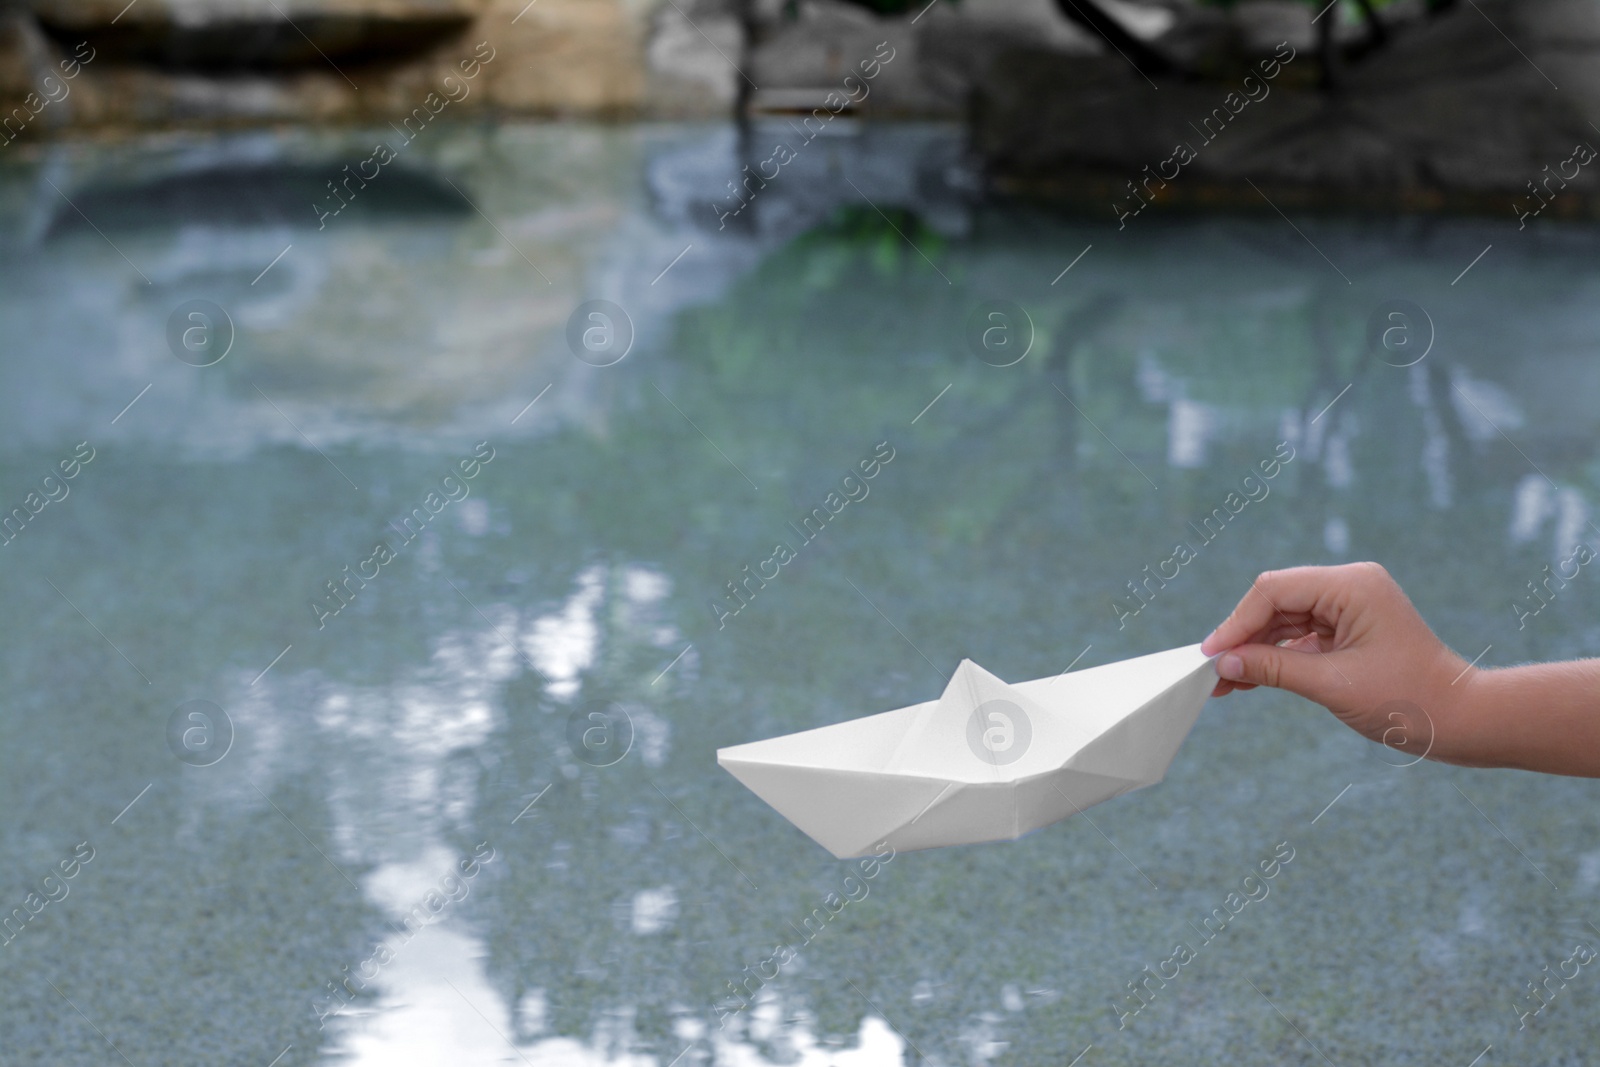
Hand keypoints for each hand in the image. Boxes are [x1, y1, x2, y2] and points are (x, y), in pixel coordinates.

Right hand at [1200, 563, 1469, 761]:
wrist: (1462, 719)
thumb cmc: (1408, 699)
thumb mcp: (1331, 684)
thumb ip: (1273, 668)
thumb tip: (1223, 662)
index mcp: (1352, 585)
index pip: (1275, 590)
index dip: (1237, 622)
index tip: (1211, 655)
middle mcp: (1350, 585)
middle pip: (1276, 601)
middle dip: (1243, 636)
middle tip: (1212, 672)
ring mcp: (1350, 605)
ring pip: (1284, 619)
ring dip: (1256, 649)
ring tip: (1225, 682)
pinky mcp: (1349, 627)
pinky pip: (1301, 634)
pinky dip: (1277, 656)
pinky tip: (1250, 677)